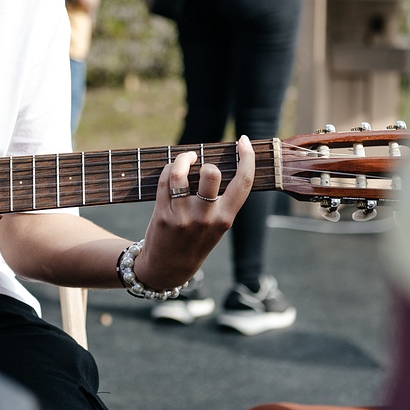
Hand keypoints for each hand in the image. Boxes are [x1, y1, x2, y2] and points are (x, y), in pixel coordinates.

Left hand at [136, 135, 254, 289]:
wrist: (169, 269)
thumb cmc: (195, 241)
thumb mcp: (216, 226)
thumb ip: (220, 201)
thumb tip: (215, 164)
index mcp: (226, 218)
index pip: (244, 183)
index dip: (247, 158)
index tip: (243, 141)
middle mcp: (206, 218)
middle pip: (212, 174)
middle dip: (207, 162)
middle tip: (201, 164)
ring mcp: (183, 216)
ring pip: (180, 174)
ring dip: (183, 159)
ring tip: (186, 159)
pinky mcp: (162, 215)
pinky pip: (164, 181)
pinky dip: (168, 169)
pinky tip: (171, 171)